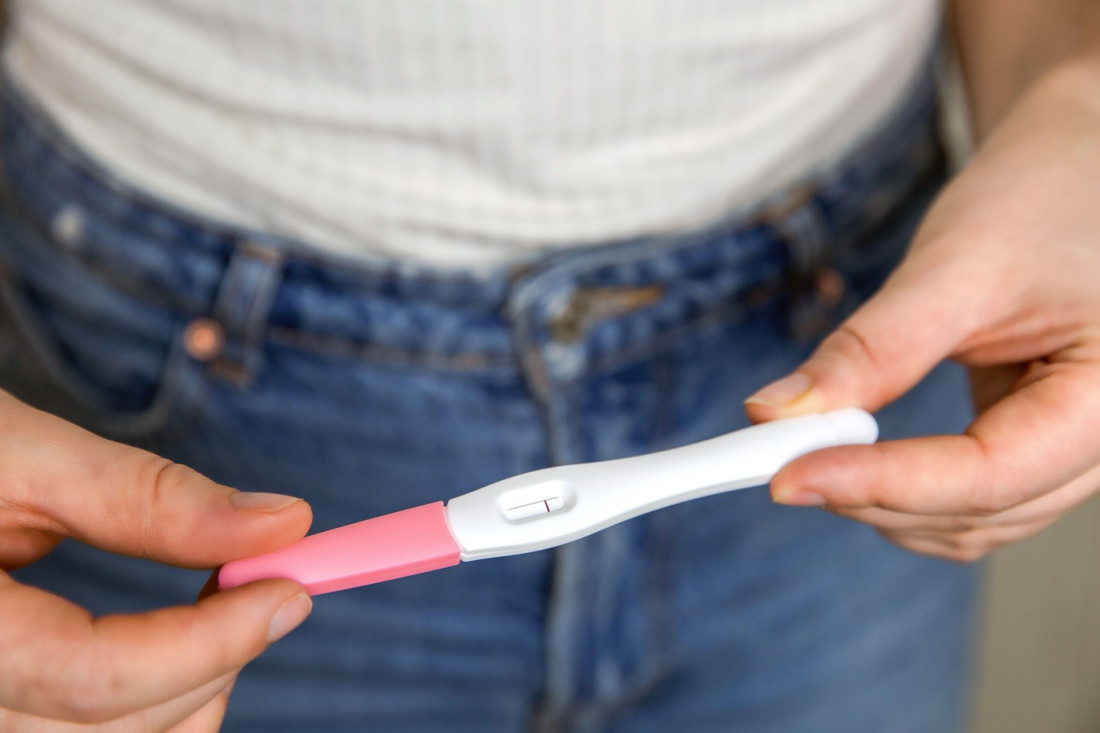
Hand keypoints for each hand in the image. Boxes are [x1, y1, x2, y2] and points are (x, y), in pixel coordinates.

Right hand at [0, 391, 312, 729]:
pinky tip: (164, 659)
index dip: (212, 641)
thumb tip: (283, 523)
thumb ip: (145, 496)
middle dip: (208, 668)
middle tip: (261, 592)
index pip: (96, 677)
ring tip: (216, 621)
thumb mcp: (18, 451)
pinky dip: (137, 717)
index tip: (290, 590)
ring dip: (181, 702)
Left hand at [745, 59, 1099, 561]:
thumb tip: (776, 415)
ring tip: (808, 453)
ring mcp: (1074, 451)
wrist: (1077, 169)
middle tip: (778, 460)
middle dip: (872, 495)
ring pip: (972, 522)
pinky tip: (851, 457)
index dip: (880, 483)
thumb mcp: (959, 265)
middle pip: (978, 513)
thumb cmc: (1044, 197)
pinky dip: (903, 491)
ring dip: (883, 503)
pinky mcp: (1036, 443)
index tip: (787, 475)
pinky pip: (969, 500)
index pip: (988, 476)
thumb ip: (873, 348)